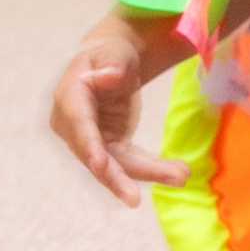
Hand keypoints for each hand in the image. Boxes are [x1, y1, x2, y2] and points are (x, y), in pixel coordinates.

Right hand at [49, 29, 188, 205]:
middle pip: (95, 155)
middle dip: (116, 178)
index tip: (100, 166)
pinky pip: (129, 163)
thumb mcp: (113, 51)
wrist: (111, 64)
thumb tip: (107, 76)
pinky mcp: (108, 148)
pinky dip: (152, 169)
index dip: (88, 145)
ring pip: (115, 166)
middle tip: (134, 199)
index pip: (78, 124)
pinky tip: (177, 173)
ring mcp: (89, 140)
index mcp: (69, 96)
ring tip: (180, 175)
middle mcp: (72, 124)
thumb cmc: (110, 53)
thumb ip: (111, 63)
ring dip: (147, 174)